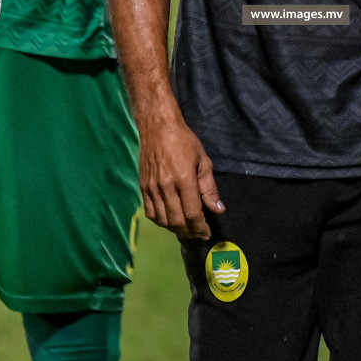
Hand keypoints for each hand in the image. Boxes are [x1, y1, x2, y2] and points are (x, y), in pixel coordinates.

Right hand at [138, 114, 222, 239]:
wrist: (158, 127)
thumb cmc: (184, 141)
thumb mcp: (203, 161)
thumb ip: (210, 188)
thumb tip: (218, 209)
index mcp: (184, 179)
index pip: (192, 213)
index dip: (200, 227)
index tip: (206, 233)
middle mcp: (166, 186)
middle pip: (177, 221)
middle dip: (189, 232)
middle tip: (198, 233)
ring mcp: (152, 188)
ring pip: (163, 220)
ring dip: (175, 229)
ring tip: (186, 228)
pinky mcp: (143, 187)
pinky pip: (150, 212)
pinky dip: (160, 221)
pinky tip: (169, 220)